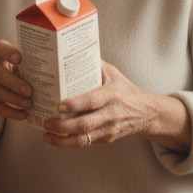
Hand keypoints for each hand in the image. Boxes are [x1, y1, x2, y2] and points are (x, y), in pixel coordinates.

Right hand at [0, 39, 31, 132]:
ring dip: (14, 99)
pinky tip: (23, 115)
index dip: (8, 52)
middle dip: (13, 83)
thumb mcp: (19, 65)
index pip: (0, 47)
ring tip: (29, 104)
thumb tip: (57, 72)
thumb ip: (31, 65)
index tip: (20, 59)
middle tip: (30, 92)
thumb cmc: (13, 71)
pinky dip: (10, 112)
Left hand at [41, 60, 190, 152]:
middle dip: (62, 126)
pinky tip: (54, 139)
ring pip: (83, 139)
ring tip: (46, 134)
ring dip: (62, 139)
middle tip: (46, 122)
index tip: (58, 105)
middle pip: (84, 124)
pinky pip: (85, 143)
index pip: (91, 101)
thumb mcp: (113, 74)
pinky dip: (68, 143)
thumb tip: (72, 50)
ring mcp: (108, 129)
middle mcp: (110, 114)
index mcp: (111, 95)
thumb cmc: (125, 90)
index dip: (74, 104)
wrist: (146, 113)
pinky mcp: (105, 139)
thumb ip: (94, 64)